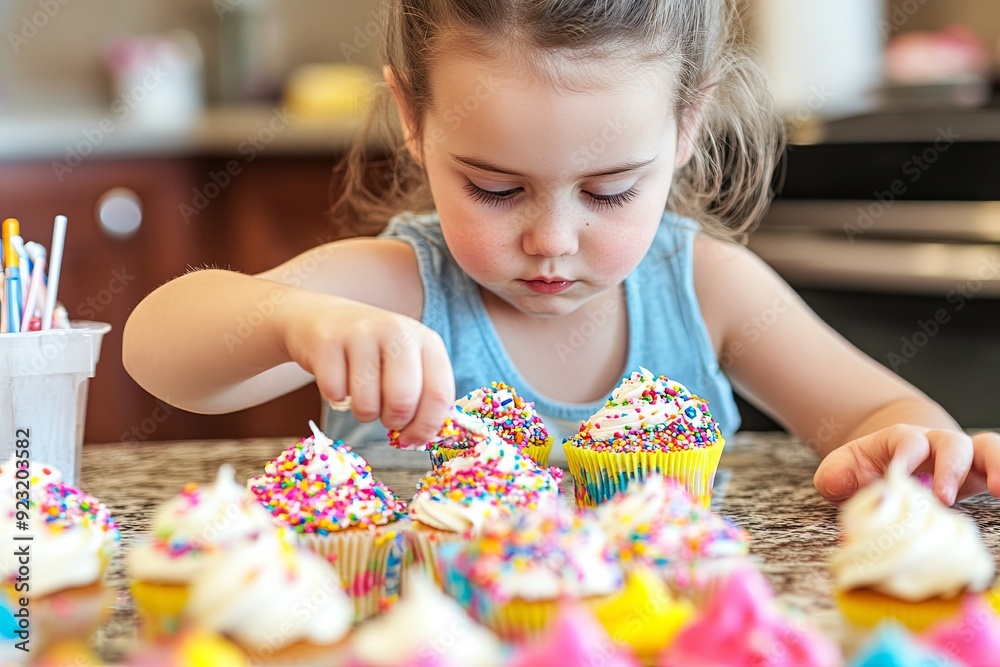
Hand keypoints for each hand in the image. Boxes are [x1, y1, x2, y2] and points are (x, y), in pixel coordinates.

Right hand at [281, 296, 454, 445]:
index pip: (439, 393)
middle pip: (404, 401)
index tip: (413, 439)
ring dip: (363, 412)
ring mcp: (361, 334)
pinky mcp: (328, 342)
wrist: (323, 318)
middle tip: (385, 417)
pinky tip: (339, 379)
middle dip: (394, 422)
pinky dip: (336, 398)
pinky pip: (335, 394)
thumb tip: (424, 437)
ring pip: (367, 404)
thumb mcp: (408, 362)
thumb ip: (423, 393)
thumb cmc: (373, 351)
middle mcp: (398, 332)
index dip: (427, 426)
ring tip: (361, 394)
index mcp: (427, 340)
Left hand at [814, 425, 999, 504]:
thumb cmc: (864, 470)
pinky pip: (997, 466)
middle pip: (952, 443)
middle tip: (943, 498)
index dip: (907, 456)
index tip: (902, 478)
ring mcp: (960, 459)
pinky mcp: (976, 475)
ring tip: (998, 489)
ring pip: (986, 448)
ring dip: (996, 465)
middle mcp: (935, 444)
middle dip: (949, 468)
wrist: (886, 465)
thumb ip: (834, 475)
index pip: (909, 441)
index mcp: (900, 440)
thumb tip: (838, 484)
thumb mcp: (842, 469)